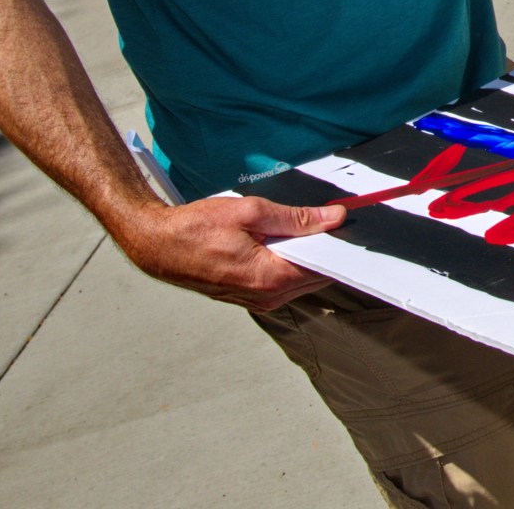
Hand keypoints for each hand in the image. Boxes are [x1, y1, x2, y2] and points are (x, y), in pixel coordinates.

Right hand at [112, 194, 345, 311]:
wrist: (158, 245)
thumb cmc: (196, 228)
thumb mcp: (250, 212)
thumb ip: (296, 218)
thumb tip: (332, 218)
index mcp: (269, 278)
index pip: (323, 268)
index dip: (342, 246)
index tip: (354, 228)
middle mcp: (266, 297)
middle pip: (316, 275)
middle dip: (328, 249)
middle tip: (336, 220)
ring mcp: (257, 300)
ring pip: (301, 280)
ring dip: (309, 256)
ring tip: (309, 227)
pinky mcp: (250, 296)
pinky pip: (284, 282)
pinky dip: (292, 263)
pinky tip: (288, 242)